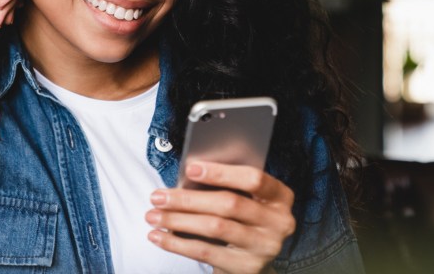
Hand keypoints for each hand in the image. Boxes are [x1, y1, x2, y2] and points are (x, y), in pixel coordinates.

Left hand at [145, 162, 294, 273]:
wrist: (255, 259)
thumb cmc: (242, 217)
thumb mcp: (245, 198)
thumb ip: (226, 185)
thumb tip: (186, 176)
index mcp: (280, 196)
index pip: (253, 179)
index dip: (221, 173)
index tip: (190, 169)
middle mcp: (278, 222)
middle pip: (229, 204)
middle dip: (188, 198)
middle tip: (158, 196)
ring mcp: (264, 247)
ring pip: (215, 227)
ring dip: (178, 220)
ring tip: (153, 215)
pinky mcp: (247, 268)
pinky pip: (206, 253)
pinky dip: (178, 244)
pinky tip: (159, 236)